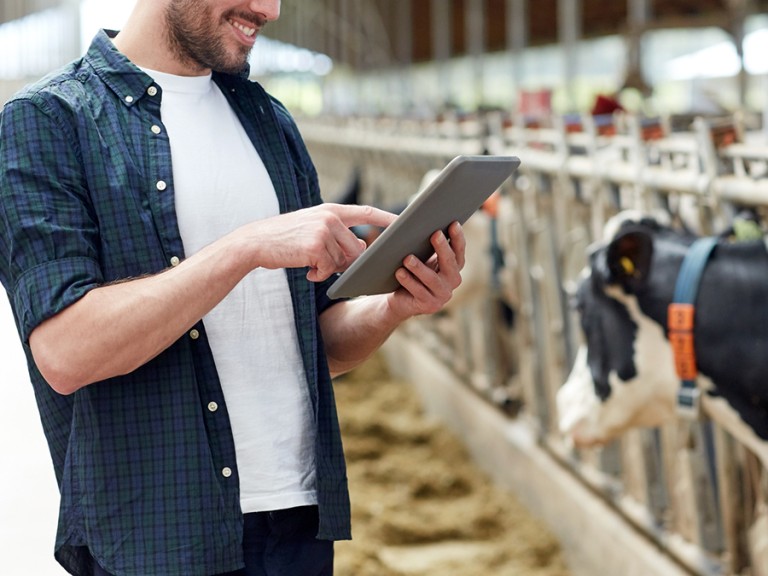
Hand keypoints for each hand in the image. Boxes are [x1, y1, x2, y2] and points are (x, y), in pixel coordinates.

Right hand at [242, 203, 395, 280]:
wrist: (256, 242)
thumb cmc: (286, 239)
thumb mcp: (313, 229)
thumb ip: (338, 235)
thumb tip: (361, 249)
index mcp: (331, 210)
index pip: (365, 212)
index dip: (386, 217)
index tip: (403, 222)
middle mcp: (330, 217)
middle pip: (357, 248)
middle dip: (346, 263)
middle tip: (325, 265)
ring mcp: (323, 231)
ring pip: (343, 261)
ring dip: (329, 269)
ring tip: (310, 265)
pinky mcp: (315, 247)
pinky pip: (328, 269)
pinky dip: (319, 275)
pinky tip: (306, 271)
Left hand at [388, 220, 465, 315]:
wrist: (401, 298)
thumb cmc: (413, 272)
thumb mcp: (422, 257)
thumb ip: (427, 244)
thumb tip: (420, 222)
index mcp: (454, 266)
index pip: (459, 250)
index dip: (458, 238)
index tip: (453, 223)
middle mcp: (452, 281)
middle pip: (449, 263)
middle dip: (442, 248)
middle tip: (434, 234)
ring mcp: (442, 295)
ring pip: (432, 279)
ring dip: (420, 268)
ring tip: (408, 258)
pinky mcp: (429, 305)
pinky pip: (419, 292)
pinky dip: (409, 281)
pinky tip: (399, 272)